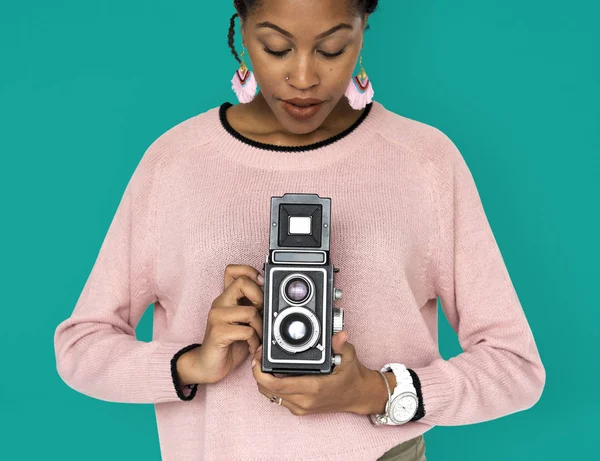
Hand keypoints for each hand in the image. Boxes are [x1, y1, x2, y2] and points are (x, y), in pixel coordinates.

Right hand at [180, 264, 264, 384]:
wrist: (208, 365)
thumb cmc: (229, 343)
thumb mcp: (245, 322)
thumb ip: (253, 307)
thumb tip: (272, 298)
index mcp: (226, 298)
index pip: (233, 270)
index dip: (250, 272)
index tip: (261, 286)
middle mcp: (220, 303)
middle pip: (243, 282)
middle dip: (260, 298)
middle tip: (261, 314)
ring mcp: (217, 317)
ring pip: (250, 311)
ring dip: (260, 327)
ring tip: (258, 337)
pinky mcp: (217, 332)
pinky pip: (246, 331)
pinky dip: (254, 341)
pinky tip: (252, 347)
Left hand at [250, 331, 370, 415]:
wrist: (359, 396)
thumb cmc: (352, 376)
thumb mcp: (348, 356)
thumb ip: (340, 344)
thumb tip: (339, 334)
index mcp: (314, 388)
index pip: (278, 385)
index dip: (261, 373)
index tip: (258, 357)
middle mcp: (305, 400)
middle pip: (268, 391)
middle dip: (258, 373)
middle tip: (258, 356)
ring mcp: (302, 407)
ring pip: (270, 396)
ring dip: (263, 381)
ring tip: (263, 363)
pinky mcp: (300, 410)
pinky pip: (278, 399)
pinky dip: (271, 387)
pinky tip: (273, 373)